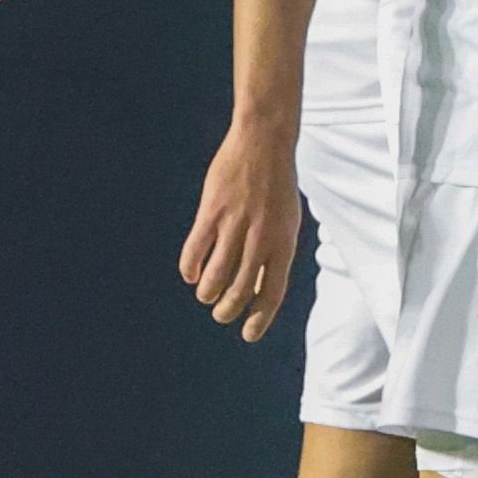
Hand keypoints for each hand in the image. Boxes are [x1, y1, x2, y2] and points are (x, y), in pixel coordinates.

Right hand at [179, 119, 302, 341]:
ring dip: (208, 293)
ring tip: (206, 295)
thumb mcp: (287, 222)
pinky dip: (190, 268)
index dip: (258, 319)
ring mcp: (234, 226)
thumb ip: (275, 253)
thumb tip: (258, 287)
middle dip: (227, 310)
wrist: (264, 143)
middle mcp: (260, 239)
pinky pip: (195, 251)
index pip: (271, 293)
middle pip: (239, 290)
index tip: (247, 334)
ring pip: (215, 275)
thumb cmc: (277, 185)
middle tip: (220, 313)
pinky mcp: (211, 213)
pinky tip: (190, 274)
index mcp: (284, 244)